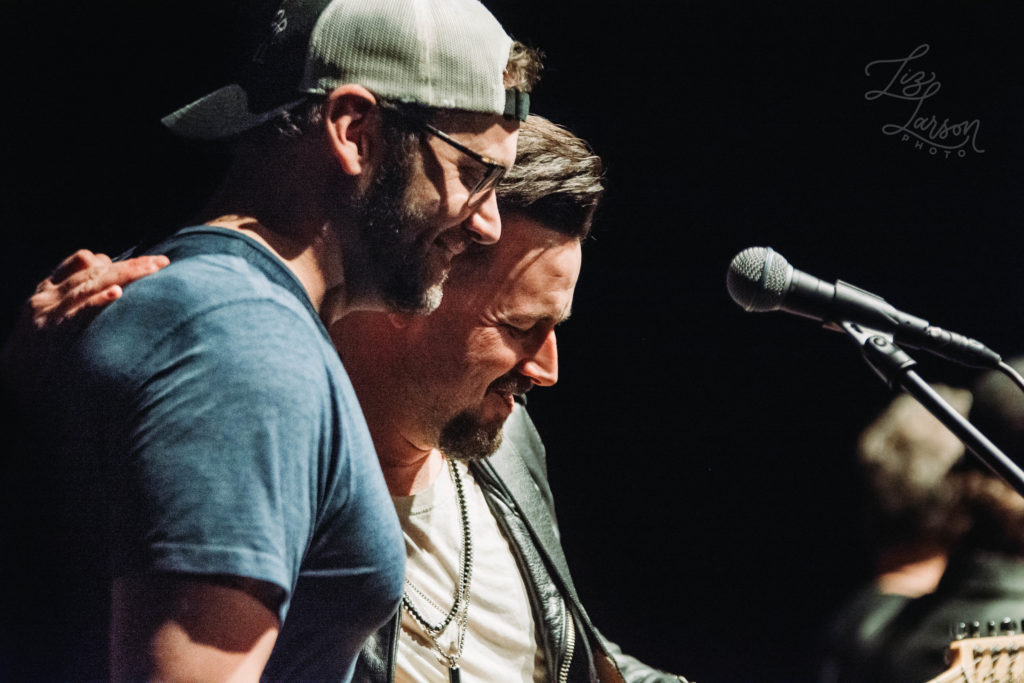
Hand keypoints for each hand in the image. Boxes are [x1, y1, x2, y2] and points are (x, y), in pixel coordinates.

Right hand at [2, 250, 167, 386]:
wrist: (10, 379)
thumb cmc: (39, 351)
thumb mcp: (53, 317)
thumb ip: (79, 298)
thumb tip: (115, 284)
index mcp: (49, 287)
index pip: (83, 260)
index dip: (117, 260)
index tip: (150, 262)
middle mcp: (48, 294)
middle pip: (94, 269)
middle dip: (131, 265)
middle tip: (162, 263)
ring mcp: (48, 311)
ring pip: (90, 283)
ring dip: (124, 275)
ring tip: (152, 270)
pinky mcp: (50, 330)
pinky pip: (77, 310)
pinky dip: (97, 300)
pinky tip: (117, 295)